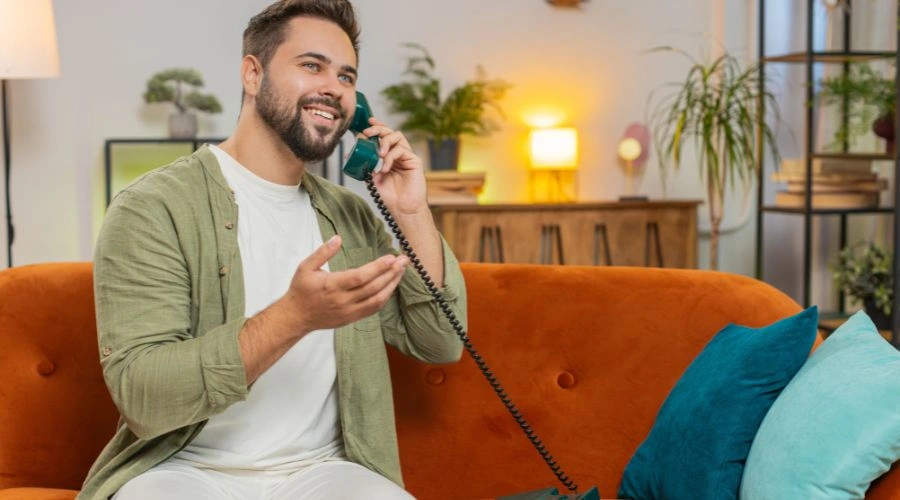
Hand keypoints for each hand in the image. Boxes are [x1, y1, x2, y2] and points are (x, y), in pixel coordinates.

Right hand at [284, 235, 407, 332]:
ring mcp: (349, 311)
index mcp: (332, 286)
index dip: (377, 268)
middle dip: (391, 273)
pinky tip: (392, 285)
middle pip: (373, 287)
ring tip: (402, 271)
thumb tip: (338, 238)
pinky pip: (374, 308)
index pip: (359, 277)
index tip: (391, 258)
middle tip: (404, 260)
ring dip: (392, 285)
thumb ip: (322, 252)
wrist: (296, 317)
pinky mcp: (352, 318)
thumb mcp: (306, 267)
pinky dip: (385, 297)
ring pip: (377, 299)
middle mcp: (343, 300)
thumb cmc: (301, 290)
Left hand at [362, 117, 427, 215]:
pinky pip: (401, 150)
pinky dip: (390, 157)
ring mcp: (408, 156)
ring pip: (398, 137)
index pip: (384, 136)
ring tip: (378, 154)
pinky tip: (385, 168)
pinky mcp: (415, 161)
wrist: (403, 209)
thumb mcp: (373, 177)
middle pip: (390, 132)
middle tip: (367, 133)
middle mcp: (399, 154)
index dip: (376, 127)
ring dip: (385, 141)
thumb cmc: (391, 196)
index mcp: (390, 156)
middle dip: (378, 129)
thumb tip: (351, 154)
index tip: (366, 123)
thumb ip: (366, 164)